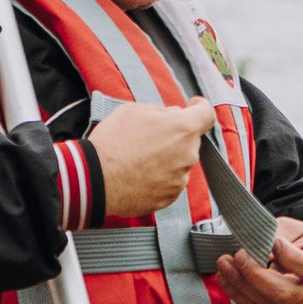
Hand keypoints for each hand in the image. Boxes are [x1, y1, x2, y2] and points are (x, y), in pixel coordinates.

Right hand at [90, 98, 216, 216]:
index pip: (206, 114)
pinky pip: (170, 182)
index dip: (199, 107)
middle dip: (175, 135)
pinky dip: (159, 177)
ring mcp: (180, 179)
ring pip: (180, 162)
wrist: (95, 178)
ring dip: (167, 157)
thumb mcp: (133, 110)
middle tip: (150, 135)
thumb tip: (171, 115)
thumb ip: (160, 111)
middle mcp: (188, 155)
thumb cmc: (112, 141)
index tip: (192, 106)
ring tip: (138, 157)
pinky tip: (138, 174)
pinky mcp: (169, 197)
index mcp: (183, 129)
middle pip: (190, 140)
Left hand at [213, 217, 302, 303]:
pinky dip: (238, 294)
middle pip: (282, 291)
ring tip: (224, 264)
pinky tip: (226, 278)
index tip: (274, 242)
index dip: (290, 258)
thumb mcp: (295, 229)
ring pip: (266, 302)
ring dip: (239, 284)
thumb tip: (251, 247)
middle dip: (253, 274)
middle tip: (237, 256)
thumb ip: (276, 235)